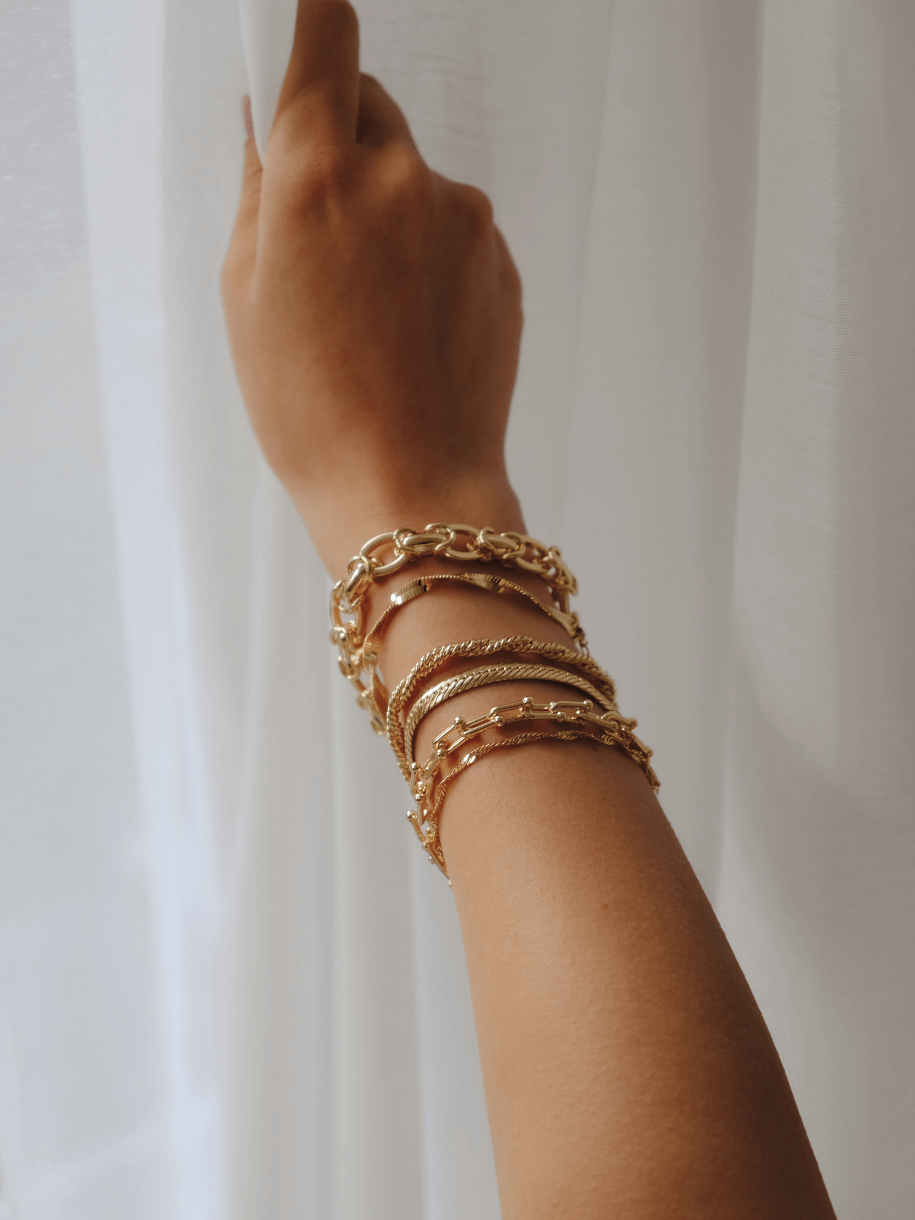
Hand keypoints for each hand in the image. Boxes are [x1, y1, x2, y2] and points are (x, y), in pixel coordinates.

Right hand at [221, 0, 524, 575]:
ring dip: (389, 213)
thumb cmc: (316, 411)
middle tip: (320, 231)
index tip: (305, 21)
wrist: (410, 487)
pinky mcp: (503, 258)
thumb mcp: (244, 296)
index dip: (309, 19)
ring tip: (370, 308)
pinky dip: (431, 256)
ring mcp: (463, 218)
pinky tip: (411, 326)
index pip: (322, 35)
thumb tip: (272, 124)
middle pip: (370, 108)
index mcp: (319, 177)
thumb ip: (260, 190)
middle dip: (342, 147)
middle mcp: (400, 178)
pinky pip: (454, 229)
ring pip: (414, 177)